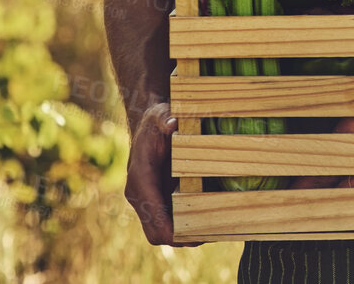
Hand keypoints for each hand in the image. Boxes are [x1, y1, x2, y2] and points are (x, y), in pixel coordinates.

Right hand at [124, 102, 202, 246]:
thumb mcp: (159, 115)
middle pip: (155, 233)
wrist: (148, 126)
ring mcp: (148, 200)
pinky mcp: (157, 201)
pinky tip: (208, 222)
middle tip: (210, 236)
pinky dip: (185, 227)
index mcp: (139, 178)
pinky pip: (168, 223)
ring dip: (185, 236)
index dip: (169, 228)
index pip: (151, 213)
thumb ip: (164, 118)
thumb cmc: (155, 121)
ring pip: (162, 232)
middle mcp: (140, 194)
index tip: (191, 236)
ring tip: (213, 233)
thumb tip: (172, 123)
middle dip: (180, 238)